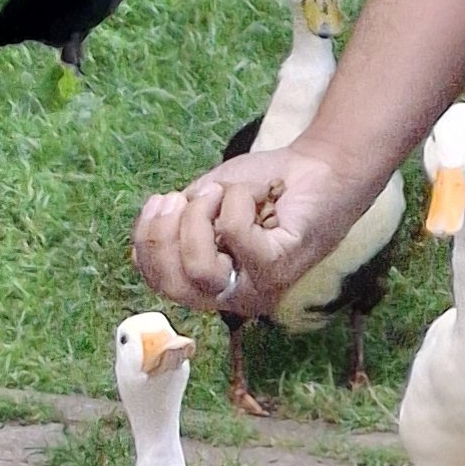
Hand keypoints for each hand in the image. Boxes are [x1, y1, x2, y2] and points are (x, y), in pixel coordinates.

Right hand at [132, 146, 367, 320]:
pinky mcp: (278, 268)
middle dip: (163, 238)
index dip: (146, 245)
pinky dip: (236, 202)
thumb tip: (151, 231)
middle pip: (174, 287)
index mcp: (212, 284)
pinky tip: (253, 194)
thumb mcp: (205, 203)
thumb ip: (177, 223)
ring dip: (199, 217)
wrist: (318, 168)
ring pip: (199, 269)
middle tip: (177, 198)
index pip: (160, 285)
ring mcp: (257, 288)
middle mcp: (234, 297)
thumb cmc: (263, 187)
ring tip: (220, 192)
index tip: (158, 202)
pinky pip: (235, 237)